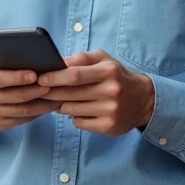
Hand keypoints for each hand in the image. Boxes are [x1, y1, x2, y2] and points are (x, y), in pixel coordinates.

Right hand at [0, 59, 59, 138]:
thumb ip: (12, 60)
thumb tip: (41, 58)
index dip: (17, 77)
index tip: (35, 74)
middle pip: (14, 96)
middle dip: (36, 91)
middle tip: (53, 85)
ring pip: (22, 110)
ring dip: (42, 103)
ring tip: (57, 95)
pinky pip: (24, 119)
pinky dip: (39, 112)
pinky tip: (50, 104)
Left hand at [38, 50, 155, 134]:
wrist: (144, 100)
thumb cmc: (117, 76)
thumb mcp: (104, 60)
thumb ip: (81, 58)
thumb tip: (57, 62)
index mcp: (107, 71)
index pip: (74, 75)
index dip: (54, 78)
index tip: (40, 78)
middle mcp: (110, 91)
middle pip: (70, 94)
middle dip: (51, 93)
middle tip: (41, 91)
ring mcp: (110, 110)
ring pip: (71, 110)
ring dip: (60, 105)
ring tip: (60, 100)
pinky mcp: (108, 126)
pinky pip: (79, 122)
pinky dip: (73, 117)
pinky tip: (77, 111)